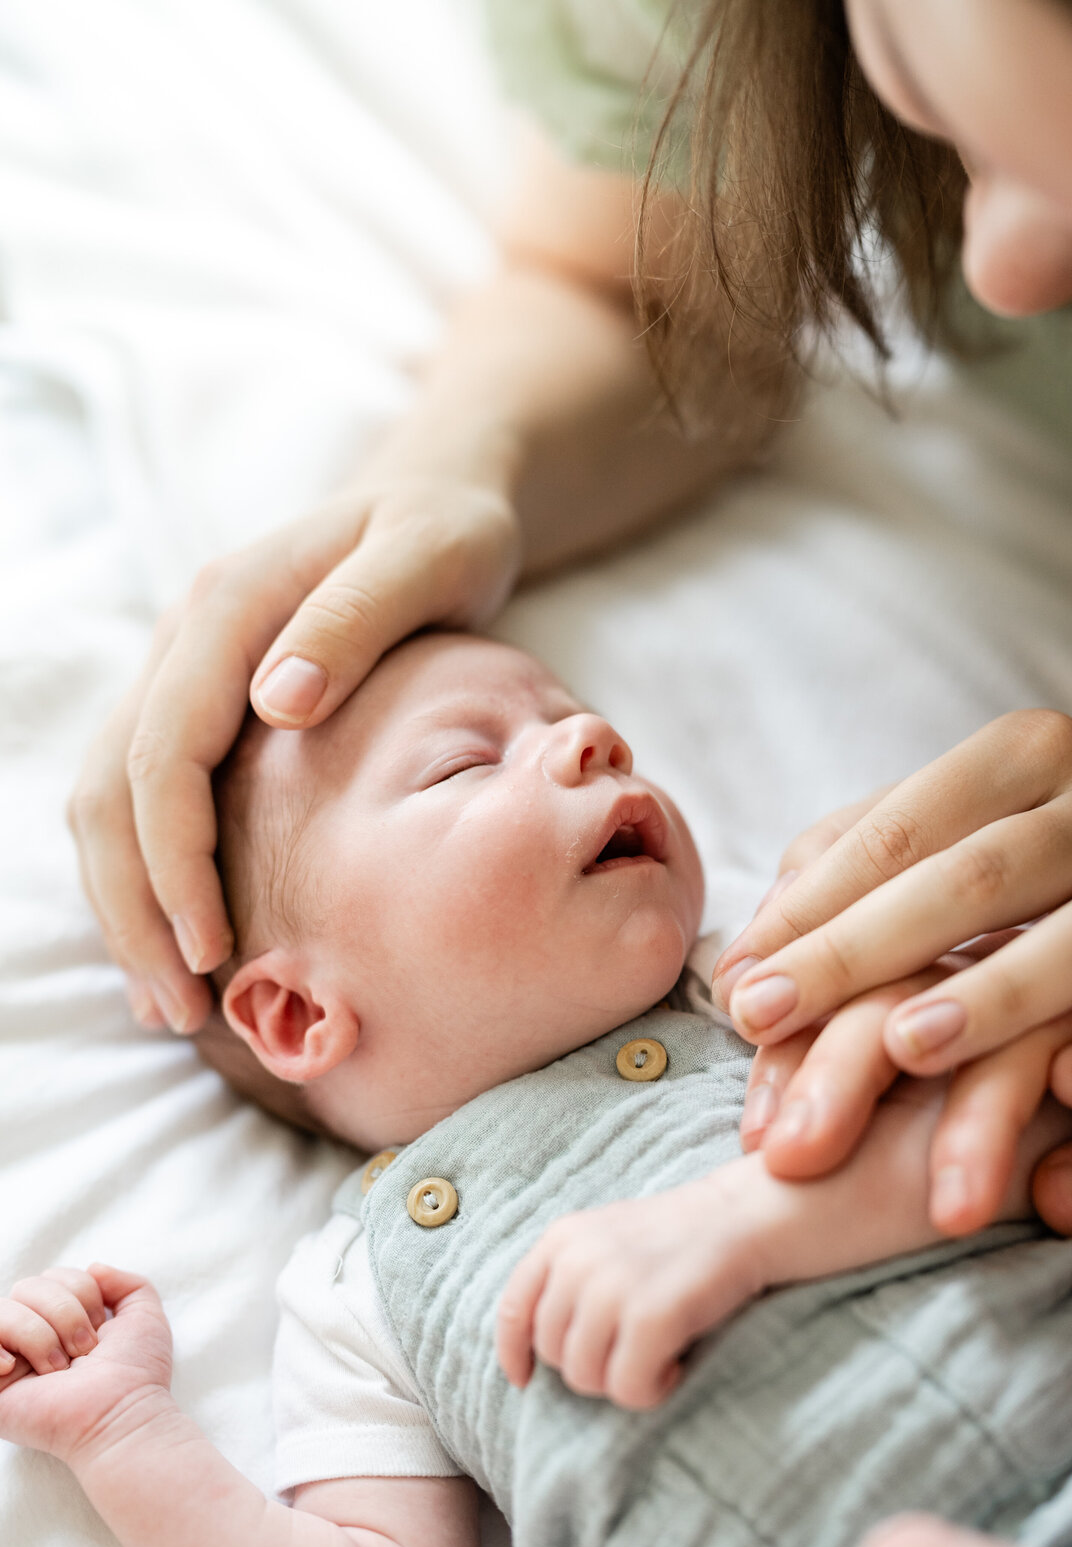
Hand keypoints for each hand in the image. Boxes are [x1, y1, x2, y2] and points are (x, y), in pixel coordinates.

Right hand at [0, 1264, 173, 1466]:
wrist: (121, 1416)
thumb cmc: (137, 1373)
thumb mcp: (145, 1316)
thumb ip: (128, 1283)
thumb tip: (93, 1267)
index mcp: (62, 1322)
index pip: (53, 1276)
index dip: (81, 1292)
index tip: (101, 1330)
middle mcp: (32, 1337)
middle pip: (28, 1286)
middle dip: (64, 1312)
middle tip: (84, 1351)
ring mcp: (9, 1360)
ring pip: (3, 1309)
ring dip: (40, 1335)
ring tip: (59, 1368)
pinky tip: (16, 1369)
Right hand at [70, 479, 519, 1032]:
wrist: (438, 497)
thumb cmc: (447, 532)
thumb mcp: (428, 555)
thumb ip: (356, 619)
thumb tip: (277, 703)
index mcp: (227, 607)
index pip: (165, 751)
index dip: (174, 859)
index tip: (209, 947)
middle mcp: (184, 642)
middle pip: (114, 789)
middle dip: (134, 907)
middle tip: (179, 1011)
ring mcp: (185, 674)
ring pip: (112, 803)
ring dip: (128, 906)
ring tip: (168, 1005)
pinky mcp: (204, 706)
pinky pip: (147, 801)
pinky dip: (150, 879)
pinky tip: (181, 948)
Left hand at [495, 1175, 769, 1408]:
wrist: (745, 1217)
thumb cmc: (678, 1238)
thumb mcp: (606, 1239)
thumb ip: (568, 1278)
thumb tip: (531, 1349)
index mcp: (561, 1238)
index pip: (514, 1309)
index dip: (515, 1354)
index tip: (526, 1380)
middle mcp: (577, 1260)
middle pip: (554, 1354)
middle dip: (591, 1365)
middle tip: (635, 1349)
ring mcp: (612, 1287)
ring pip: (586, 1377)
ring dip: (622, 1379)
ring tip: (658, 1353)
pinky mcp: (651, 1315)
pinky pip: (627, 1388)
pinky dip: (651, 1390)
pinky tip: (675, 1366)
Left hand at [713, 713, 1071, 1227]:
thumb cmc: (1018, 867)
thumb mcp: (934, 842)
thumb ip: (835, 881)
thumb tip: (739, 970)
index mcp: (1025, 759)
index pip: (902, 829)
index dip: (816, 911)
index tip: (739, 991)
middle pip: (981, 876)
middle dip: (866, 954)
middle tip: (773, 1020)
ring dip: (1003, 990)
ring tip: (909, 1046)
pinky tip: (1071, 1086)